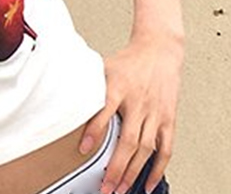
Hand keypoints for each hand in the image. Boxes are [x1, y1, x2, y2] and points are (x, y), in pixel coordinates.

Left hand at [80, 33, 182, 193]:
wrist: (159, 50)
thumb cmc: (128, 61)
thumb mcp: (103, 67)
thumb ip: (88, 85)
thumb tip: (61, 96)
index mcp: (119, 87)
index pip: (105, 110)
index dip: (94, 131)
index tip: (82, 149)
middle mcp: (139, 102)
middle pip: (128, 140)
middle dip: (116, 168)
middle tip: (105, 188)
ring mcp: (156, 113)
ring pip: (145, 149)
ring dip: (133, 173)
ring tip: (120, 189)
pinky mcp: (168, 119)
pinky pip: (165, 148)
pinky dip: (157, 169)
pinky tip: (147, 183)